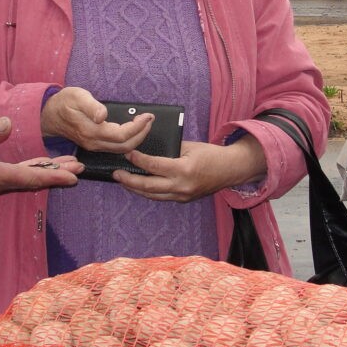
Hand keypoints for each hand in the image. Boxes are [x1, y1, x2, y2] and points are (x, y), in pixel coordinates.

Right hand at [0, 117, 80, 193]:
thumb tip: (7, 122)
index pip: (33, 176)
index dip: (55, 176)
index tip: (74, 177)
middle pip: (35, 178)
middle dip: (58, 174)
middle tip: (81, 169)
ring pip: (28, 176)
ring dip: (48, 171)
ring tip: (69, 166)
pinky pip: (18, 173)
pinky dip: (34, 168)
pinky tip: (42, 163)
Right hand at [40, 87, 152, 151]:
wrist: (48, 115)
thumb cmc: (63, 102)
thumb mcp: (76, 96)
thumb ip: (91, 106)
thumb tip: (103, 115)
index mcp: (91, 131)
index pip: (121, 135)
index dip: (138, 127)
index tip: (147, 115)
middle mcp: (94, 142)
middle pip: (125, 146)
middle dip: (141, 133)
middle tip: (149, 119)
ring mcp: (94, 146)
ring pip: (121, 149)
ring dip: (136, 138)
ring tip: (144, 123)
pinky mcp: (94, 145)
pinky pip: (115, 148)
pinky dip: (128, 140)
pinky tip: (133, 130)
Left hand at [116, 138, 265, 202]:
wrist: (230, 170)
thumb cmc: (211, 154)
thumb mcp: (189, 147)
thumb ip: (170, 149)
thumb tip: (149, 149)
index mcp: (183, 169)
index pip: (154, 166)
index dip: (137, 160)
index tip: (126, 153)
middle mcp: (181, 186)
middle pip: (148, 186)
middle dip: (129, 180)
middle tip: (116, 173)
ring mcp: (182, 196)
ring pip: (152, 195)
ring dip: (135, 188)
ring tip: (122, 181)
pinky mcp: (183, 200)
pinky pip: (161, 197)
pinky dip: (148, 192)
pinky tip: (139, 186)